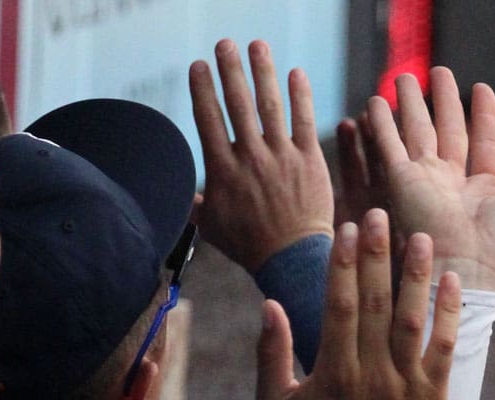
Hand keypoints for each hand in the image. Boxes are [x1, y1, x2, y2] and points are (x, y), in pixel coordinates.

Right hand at [190, 39, 335, 272]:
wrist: (293, 260)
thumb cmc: (250, 246)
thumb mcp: (213, 227)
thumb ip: (198, 206)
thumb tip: (184, 199)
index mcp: (222, 169)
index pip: (208, 118)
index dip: (202, 88)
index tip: (198, 65)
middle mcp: (250, 157)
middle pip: (237, 103)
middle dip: (230, 69)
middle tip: (225, 43)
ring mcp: (282, 157)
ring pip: (270, 105)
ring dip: (262, 71)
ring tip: (257, 45)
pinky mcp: (310, 162)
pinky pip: (304, 122)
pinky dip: (300, 96)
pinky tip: (296, 73)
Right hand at [257, 210, 462, 399]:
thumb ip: (271, 354)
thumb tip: (270, 304)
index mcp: (334, 375)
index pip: (341, 307)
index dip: (345, 265)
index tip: (348, 229)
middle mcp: (372, 377)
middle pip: (377, 305)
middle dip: (378, 257)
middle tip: (380, 214)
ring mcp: (407, 387)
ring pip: (412, 321)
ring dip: (416, 276)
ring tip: (421, 236)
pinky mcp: (434, 397)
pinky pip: (443, 348)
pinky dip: (448, 314)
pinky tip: (450, 281)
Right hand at [346, 68, 494, 291]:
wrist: (467, 269)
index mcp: (485, 190)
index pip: (484, 142)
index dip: (484, 114)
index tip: (482, 88)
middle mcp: (453, 183)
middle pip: (448, 130)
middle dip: (444, 100)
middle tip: (438, 71)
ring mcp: (426, 181)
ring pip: (417, 130)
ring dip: (411, 102)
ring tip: (404, 75)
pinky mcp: (401, 182)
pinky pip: (389, 146)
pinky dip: (381, 123)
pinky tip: (375, 102)